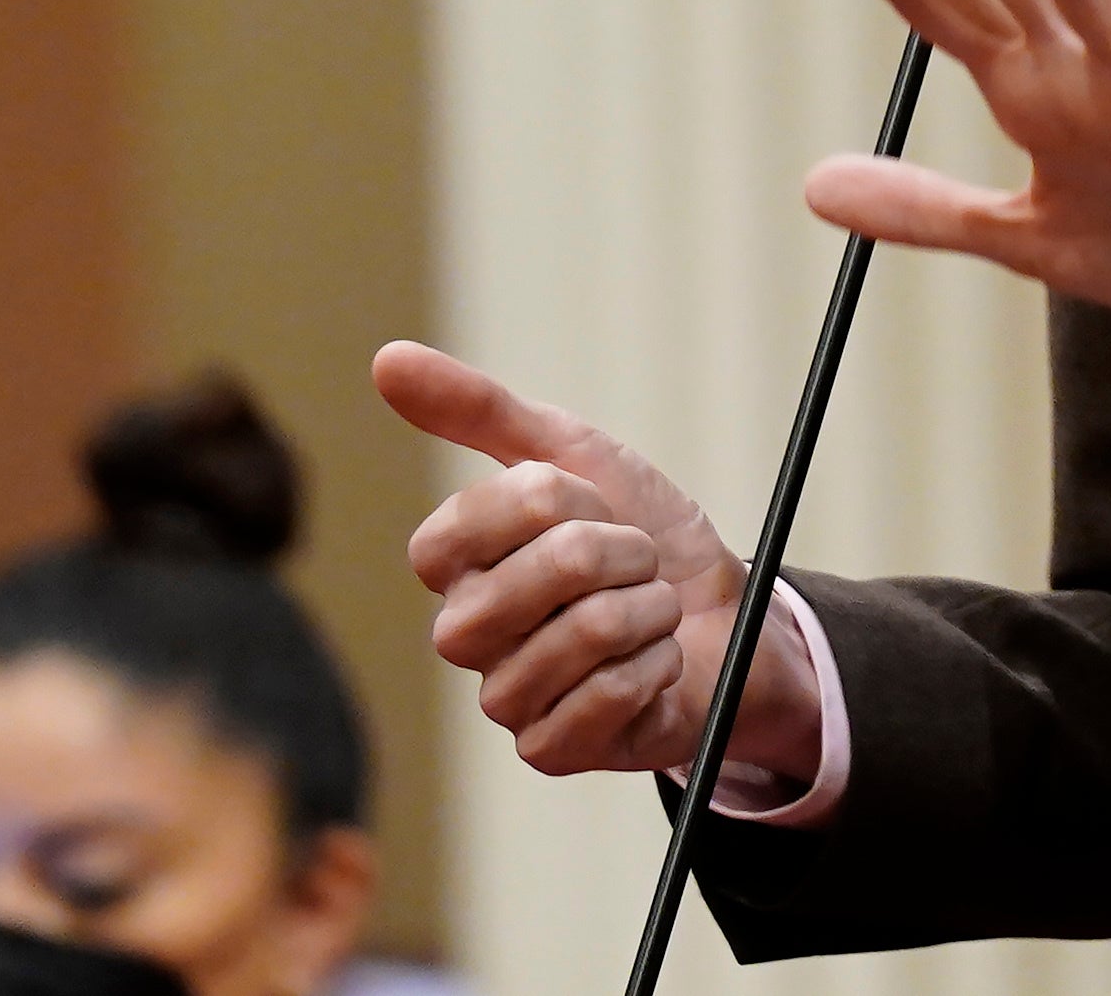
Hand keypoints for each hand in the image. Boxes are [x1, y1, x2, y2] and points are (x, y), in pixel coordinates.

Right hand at [371, 342, 820, 786]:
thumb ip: (478, 409)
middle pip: (527, 582)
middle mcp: (465, 633)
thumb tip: (387, 359)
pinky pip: (600, 701)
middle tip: (638, 556)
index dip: (544, 506)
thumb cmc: (641, 531)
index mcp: (456, 564)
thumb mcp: (572, 451)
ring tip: (652, 608)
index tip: (590, 501)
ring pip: (577, 639)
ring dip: (644, 610)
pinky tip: (655, 664)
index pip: (457, 529)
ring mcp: (505, 697)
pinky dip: (652, 668)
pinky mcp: (550, 751)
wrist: (723, 611)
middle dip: (614, 553)